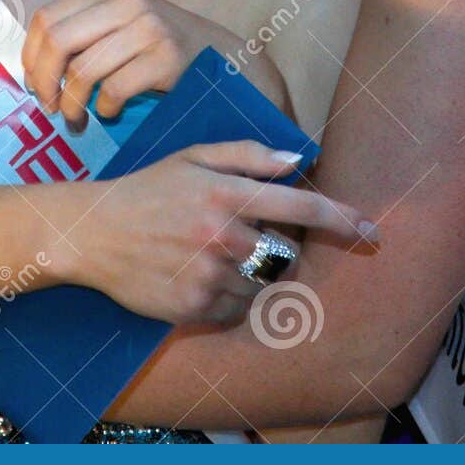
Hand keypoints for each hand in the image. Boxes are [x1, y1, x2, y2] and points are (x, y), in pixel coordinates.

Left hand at [22, 0, 216, 127]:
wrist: (225, 58)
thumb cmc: (163, 49)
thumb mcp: (124, 25)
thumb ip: (85, 34)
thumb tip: (33, 67)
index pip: (47, 18)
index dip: (31, 56)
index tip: (34, 85)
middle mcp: (128, 2)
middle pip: (58, 41)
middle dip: (44, 82)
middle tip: (49, 107)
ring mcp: (150, 27)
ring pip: (83, 71)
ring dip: (73, 105)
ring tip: (77, 120)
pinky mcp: (167, 57)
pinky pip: (115, 90)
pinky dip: (105, 109)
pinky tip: (112, 113)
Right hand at [64, 139, 379, 325]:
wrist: (91, 233)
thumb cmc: (147, 189)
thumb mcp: (192, 157)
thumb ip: (247, 155)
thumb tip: (297, 158)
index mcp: (226, 193)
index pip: (300, 206)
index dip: (342, 219)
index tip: (372, 231)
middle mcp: (222, 235)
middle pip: (285, 255)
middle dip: (275, 250)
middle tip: (241, 238)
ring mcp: (208, 274)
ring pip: (261, 286)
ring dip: (251, 276)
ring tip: (212, 256)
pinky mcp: (193, 307)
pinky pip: (234, 309)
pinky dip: (227, 297)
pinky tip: (196, 276)